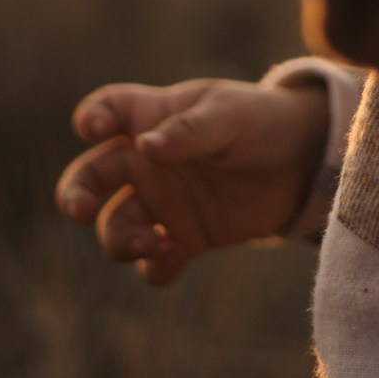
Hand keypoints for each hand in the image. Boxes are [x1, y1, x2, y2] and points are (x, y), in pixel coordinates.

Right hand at [55, 78, 328, 285]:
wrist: (303, 163)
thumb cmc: (261, 122)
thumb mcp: (230, 117)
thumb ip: (189, 132)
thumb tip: (144, 147)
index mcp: (154, 115)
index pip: (109, 109)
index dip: (92, 118)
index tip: (91, 129)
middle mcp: (147, 161)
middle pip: (90, 177)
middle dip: (75, 195)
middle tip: (81, 209)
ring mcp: (162, 202)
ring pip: (116, 226)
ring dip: (119, 240)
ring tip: (150, 243)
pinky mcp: (184, 237)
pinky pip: (153, 262)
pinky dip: (154, 268)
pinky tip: (172, 258)